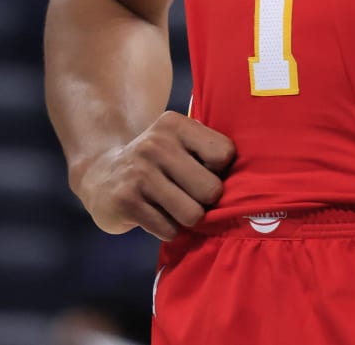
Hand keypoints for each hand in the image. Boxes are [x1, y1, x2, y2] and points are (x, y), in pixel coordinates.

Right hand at [72, 111, 236, 240]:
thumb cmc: (158, 163)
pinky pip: (169, 230)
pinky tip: (153, 214)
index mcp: (175, 125)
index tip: (203, 171)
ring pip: (192, 214)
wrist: (101, 174)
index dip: (219, 171)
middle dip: (204, 201)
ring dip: (186, 218)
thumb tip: (253, 184)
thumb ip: (210, 153)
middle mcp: (155, 144)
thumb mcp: (180, 144)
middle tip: (187, 194)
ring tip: (170, 205)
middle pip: (211, 190)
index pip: (224, 154)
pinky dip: (166, 229)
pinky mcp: (125, 201)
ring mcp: (138, 172)